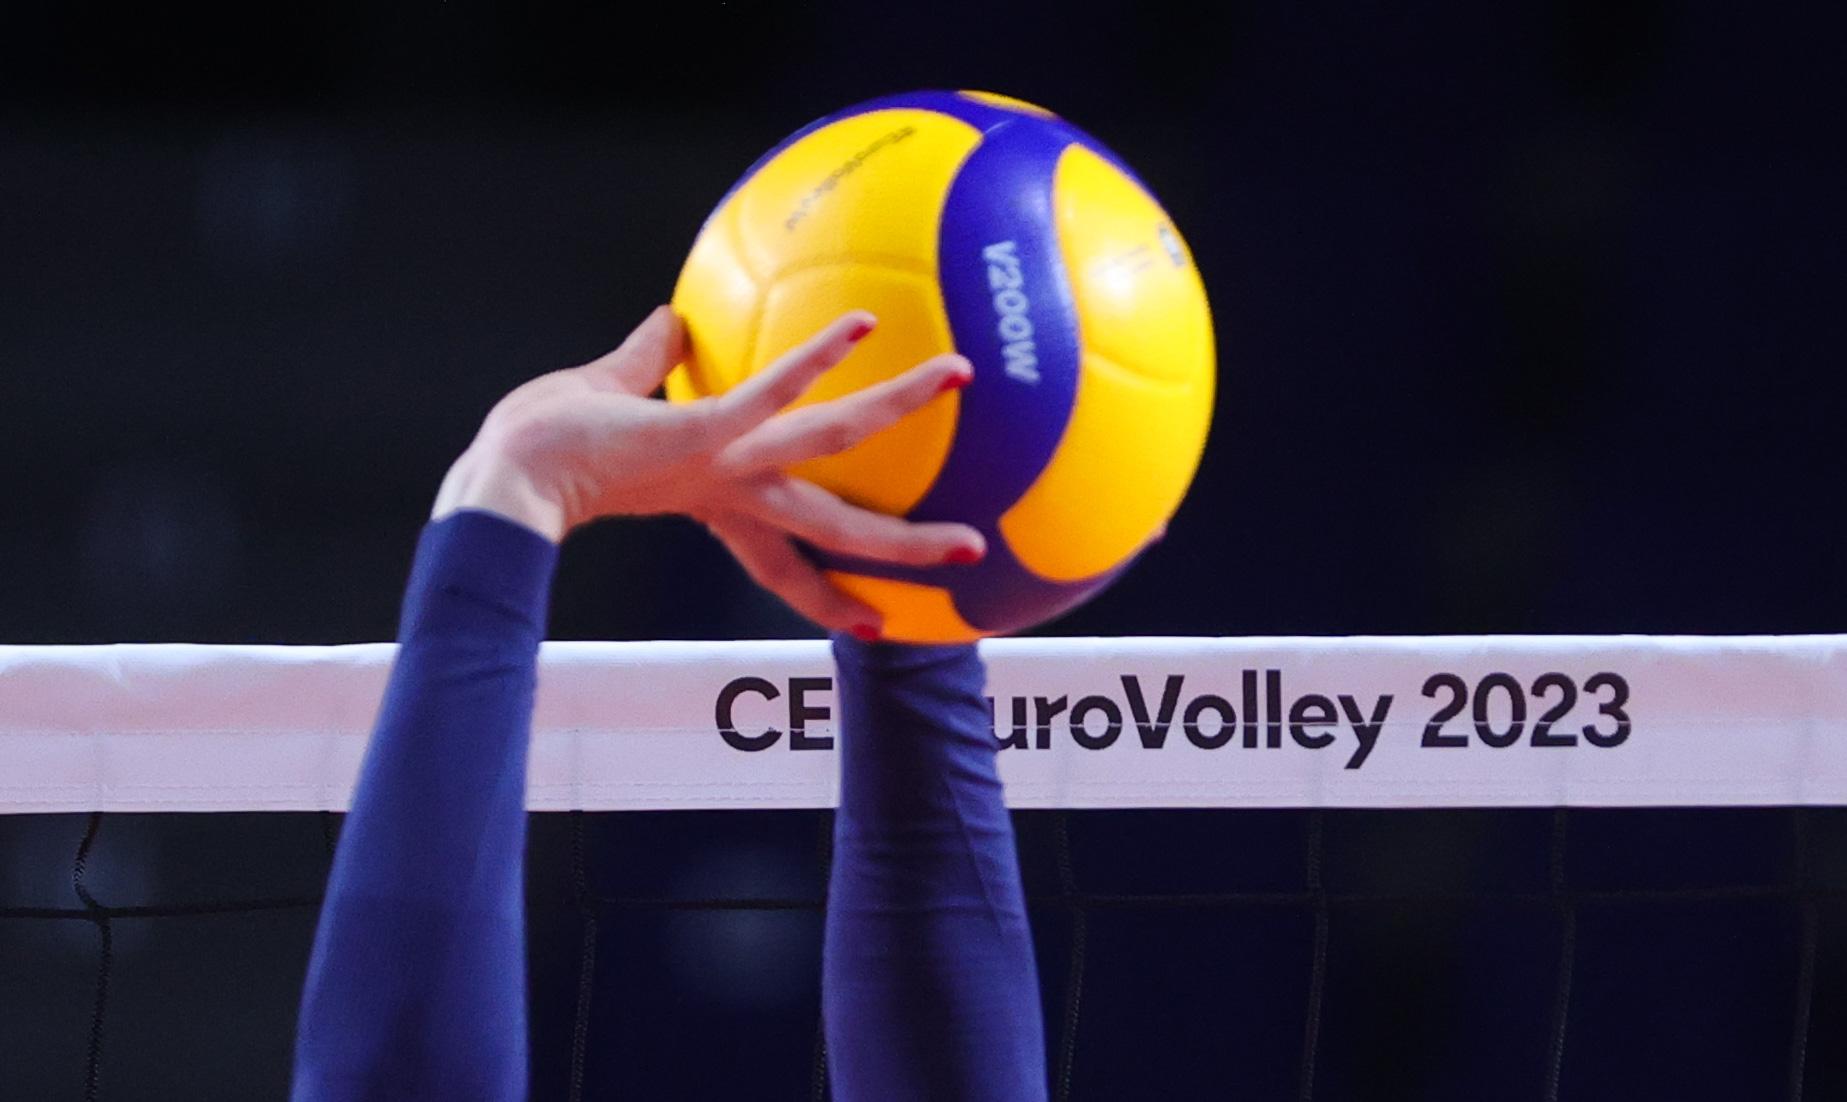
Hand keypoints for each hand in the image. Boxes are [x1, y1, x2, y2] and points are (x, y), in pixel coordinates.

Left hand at [432, 306, 982, 636]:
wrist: (503, 481)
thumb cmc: (538, 451)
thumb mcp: (607, 402)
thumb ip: (643, 364)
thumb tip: (667, 322)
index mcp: (715, 501)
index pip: (783, 557)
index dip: (829, 590)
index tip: (871, 617)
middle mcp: (733, 493)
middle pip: (835, 529)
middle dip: (906, 545)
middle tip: (972, 548)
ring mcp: (725, 465)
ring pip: (831, 445)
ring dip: (898, 409)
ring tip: (959, 376)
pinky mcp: (704, 436)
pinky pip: (774, 394)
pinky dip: (819, 359)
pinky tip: (863, 325)